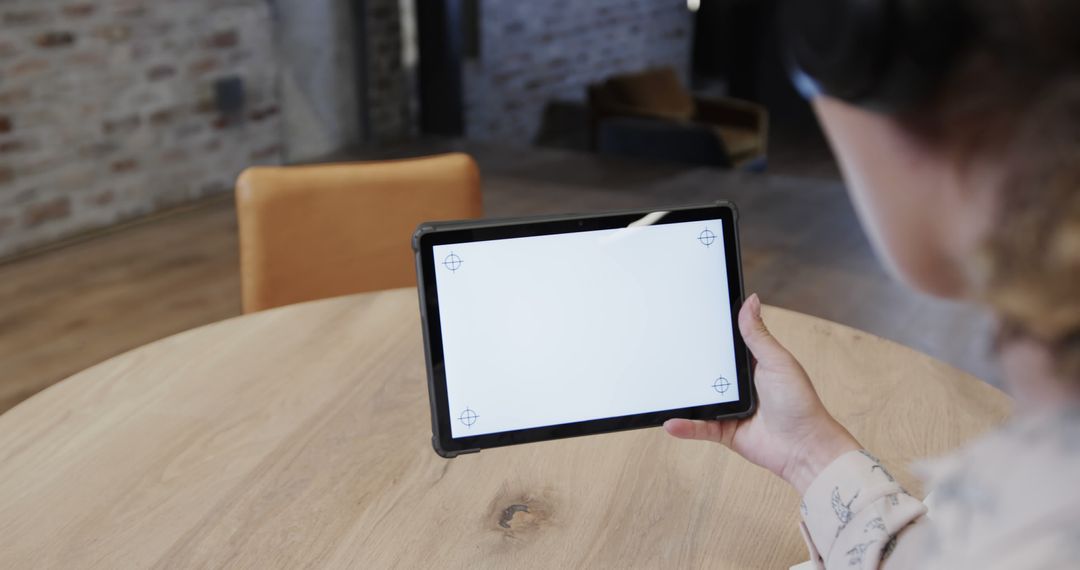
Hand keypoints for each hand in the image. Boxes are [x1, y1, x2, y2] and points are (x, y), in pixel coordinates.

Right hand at [664, 294, 860, 494]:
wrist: (805, 447)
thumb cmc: (800, 403)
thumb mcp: (777, 361)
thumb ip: (758, 335)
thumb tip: (751, 300)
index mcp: (750, 365)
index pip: (723, 346)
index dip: (707, 334)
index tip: (686, 319)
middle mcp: (737, 386)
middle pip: (705, 371)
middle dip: (686, 363)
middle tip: (664, 350)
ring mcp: (729, 408)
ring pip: (698, 399)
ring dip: (680, 396)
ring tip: (660, 387)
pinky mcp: (723, 431)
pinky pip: (699, 427)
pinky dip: (685, 425)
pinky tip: (671, 422)